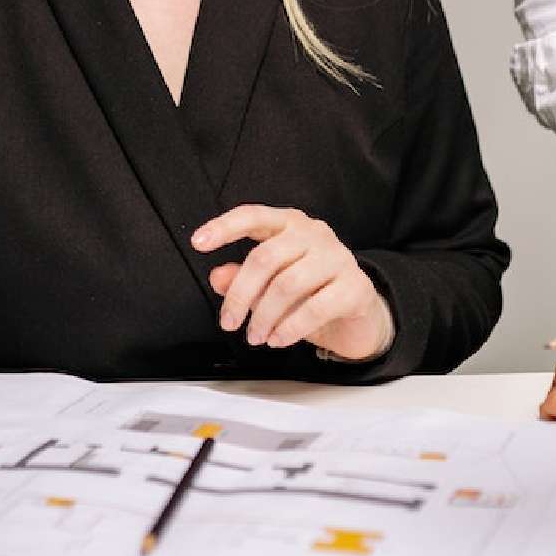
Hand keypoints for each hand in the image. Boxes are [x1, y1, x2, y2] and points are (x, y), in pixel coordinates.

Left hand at [191, 204, 390, 359]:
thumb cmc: (309, 292)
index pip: (253, 215)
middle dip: (240, 294)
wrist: (357, 315)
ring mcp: (338, 257)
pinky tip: (278, 340)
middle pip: (266, 257)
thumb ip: (242, 278)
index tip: (198, 243)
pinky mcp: (355, 286)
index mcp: (289, 223)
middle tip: (228, 323)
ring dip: (264, 317)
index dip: (224, 227)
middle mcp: (314, 233)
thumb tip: (217, 277)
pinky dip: (290, 328)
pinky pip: (315, 308)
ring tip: (255, 337)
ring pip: (288, 284)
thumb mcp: (270, 285)